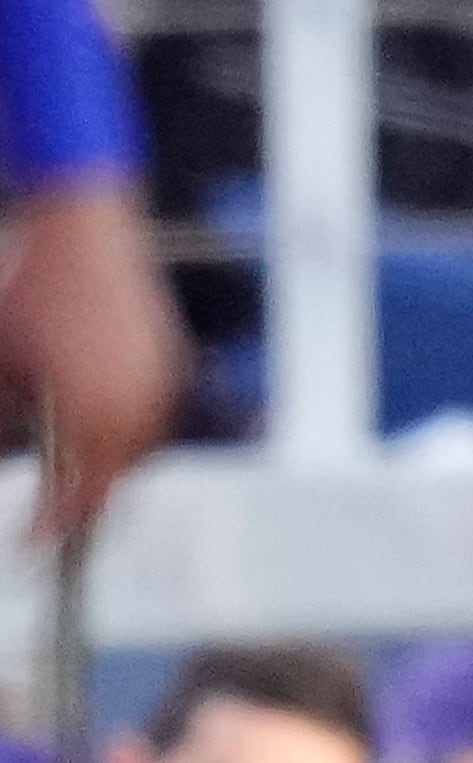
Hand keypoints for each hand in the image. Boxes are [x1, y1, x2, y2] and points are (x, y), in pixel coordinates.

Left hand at [0, 182, 179, 537]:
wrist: (78, 223)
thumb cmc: (33, 281)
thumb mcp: (5, 361)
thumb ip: (16, 419)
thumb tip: (23, 449)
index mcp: (92, 406)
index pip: (80, 490)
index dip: (54, 524)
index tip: (36, 539)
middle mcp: (136, 397)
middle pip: (118, 476)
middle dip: (86, 499)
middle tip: (55, 518)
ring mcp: (158, 375)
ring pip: (141, 446)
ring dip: (111, 464)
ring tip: (81, 473)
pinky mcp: (167, 354)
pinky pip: (154, 411)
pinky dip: (130, 428)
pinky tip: (105, 425)